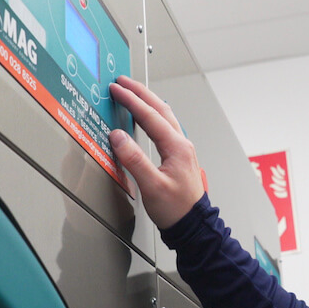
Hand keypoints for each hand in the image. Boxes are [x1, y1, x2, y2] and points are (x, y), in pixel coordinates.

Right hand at [108, 76, 204, 228]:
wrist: (192, 225)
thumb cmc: (176, 209)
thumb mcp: (151, 186)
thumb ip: (134, 160)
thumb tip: (118, 136)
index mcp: (176, 147)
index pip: (150, 116)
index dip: (131, 101)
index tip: (116, 90)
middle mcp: (181, 144)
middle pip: (160, 109)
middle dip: (140, 93)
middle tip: (122, 82)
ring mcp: (181, 149)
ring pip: (164, 116)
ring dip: (147, 101)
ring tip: (132, 92)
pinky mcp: (178, 156)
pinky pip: (165, 127)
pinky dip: (152, 115)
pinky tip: (145, 117)